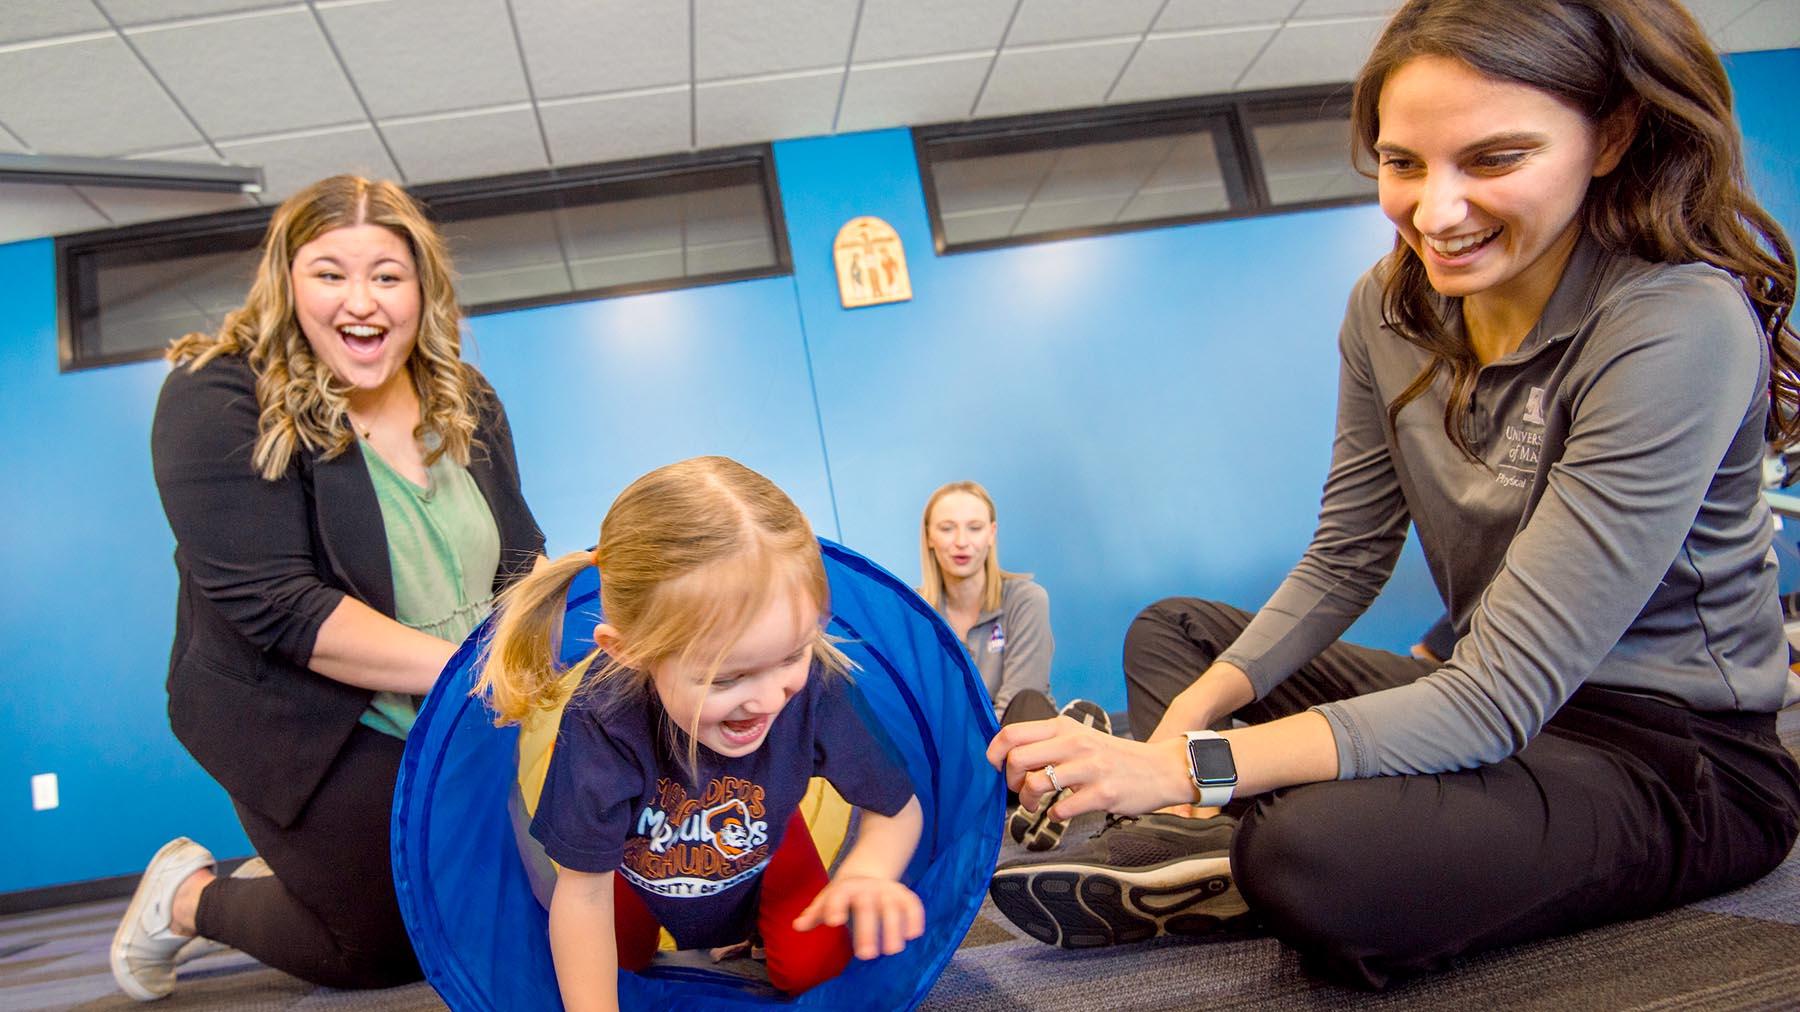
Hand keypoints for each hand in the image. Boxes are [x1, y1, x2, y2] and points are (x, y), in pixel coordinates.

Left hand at [793, 875, 924, 959]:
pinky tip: (914, 935)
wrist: (868, 873)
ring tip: (893, 951)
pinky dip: (915, 917)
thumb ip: (815, 913)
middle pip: (866, 907)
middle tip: (865, 955)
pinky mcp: (904, 895)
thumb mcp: (827, 900)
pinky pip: (913, 904)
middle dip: (867, 930)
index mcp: (844, 889)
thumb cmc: (843, 895)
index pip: (838, 896)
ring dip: (894, 927)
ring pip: (892, 907)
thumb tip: (797, 925)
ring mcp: (887, 891)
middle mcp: (867, 888)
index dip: (836, 907)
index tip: (834, 923)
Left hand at [987, 715, 1190, 817]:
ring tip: (1037, 805)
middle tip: (1020, 790)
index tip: (995, 768)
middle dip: (1010, 781)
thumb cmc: (1114, 756)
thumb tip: (1010, 756)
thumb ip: (1049, 742)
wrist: (1160, 769)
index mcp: (1064, 727)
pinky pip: (1062, 809)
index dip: (994, 753)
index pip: (1012, 733)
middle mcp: (1075, 743)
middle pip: (1017, 759)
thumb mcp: (1080, 737)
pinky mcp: (1103, 793)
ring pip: (1035, 784)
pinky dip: (1054, 815)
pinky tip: (1061, 813)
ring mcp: (1089, 768)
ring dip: (1028, 801)